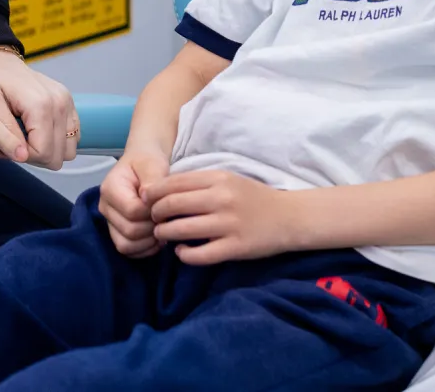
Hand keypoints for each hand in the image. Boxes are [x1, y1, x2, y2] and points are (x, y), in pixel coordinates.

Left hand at [0, 49, 77, 168]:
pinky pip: (71, 137)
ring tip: (22, 138)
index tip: (3, 146)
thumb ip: (4, 132)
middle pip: (58, 155)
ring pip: (67, 150)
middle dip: (33, 156)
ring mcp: (66, 102)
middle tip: (11, 142)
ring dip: (45, 151)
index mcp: (40, 104)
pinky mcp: (67, 104)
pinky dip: (54, 142)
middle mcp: (60, 103)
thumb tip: (22, 156)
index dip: (22, 157)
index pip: (44, 152)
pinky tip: (34, 132)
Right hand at [98, 148, 169, 257]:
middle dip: (153, 227)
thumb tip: (149, 201)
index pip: (133, 211)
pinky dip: (145, 249)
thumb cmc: (148, 162)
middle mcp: (105, 207)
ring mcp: (109, 222)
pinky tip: (157, 238)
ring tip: (162, 228)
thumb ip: (152, 179)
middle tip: (166, 217)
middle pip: (130, 231)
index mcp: (110, 188)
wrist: (143, 165)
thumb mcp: (153, 163)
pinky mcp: (117, 233)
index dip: (153, 212)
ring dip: (149, 242)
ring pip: (126, 245)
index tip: (164, 203)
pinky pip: (128, 251)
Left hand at [146, 169, 301, 265]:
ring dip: (165, 234)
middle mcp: (221, 199)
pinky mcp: (236, 247)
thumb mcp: (227, 180)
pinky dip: (185, 255)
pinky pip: (201, 255)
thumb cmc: (253, 197)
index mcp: (218, 178)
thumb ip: (199, 183)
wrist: (289, 217)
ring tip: (162, 235)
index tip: (145, 201)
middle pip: (172, 205)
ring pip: (182, 230)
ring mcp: (228, 224)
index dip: (153, 193)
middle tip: (153, 219)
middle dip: (155, 213)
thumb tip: (162, 190)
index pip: (173, 183)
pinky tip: (182, 252)